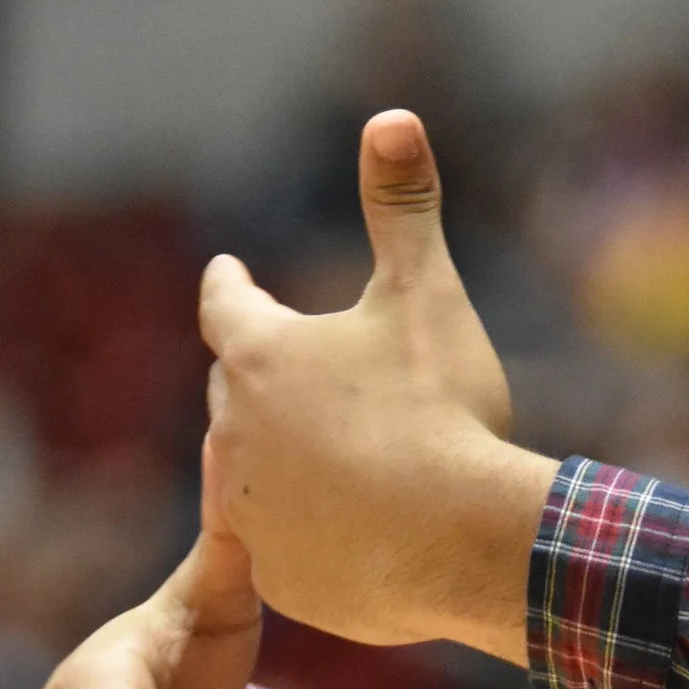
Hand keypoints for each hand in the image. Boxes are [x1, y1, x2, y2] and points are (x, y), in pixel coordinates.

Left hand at [201, 107, 557, 658]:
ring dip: (277, 453)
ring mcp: (250, 508)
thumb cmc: (443, 409)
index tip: (228, 271)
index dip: (230, 284)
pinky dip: (304, 524)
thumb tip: (391, 115)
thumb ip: (402, 207)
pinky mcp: (275, 573)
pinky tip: (347, 525)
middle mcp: (237, 431)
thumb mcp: (426, 294)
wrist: (462, 541)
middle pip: (235, 388)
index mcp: (263, 356)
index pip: (226, 305)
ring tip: (325, 453)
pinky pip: (278, 540)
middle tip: (295, 369)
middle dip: (260, 374)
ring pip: (248, 467)